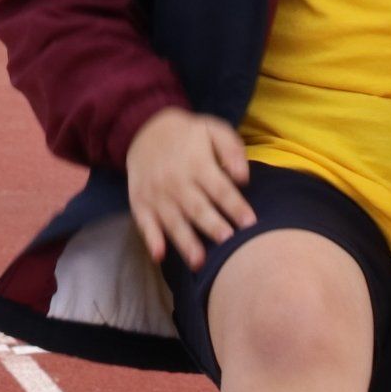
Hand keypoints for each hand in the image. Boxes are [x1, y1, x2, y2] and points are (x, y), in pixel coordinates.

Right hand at [125, 107, 252, 266]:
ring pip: (173, 221)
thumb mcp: (212, 130)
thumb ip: (231, 149)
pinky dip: (151, 240)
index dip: (234, 205)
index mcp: (196, 163)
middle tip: (228, 243)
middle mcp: (175, 181)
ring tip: (199, 262)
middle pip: (197, 208)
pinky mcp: (140, 203)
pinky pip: (145, 224)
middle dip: (213, 226)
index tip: (250, 222)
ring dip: (185, 242)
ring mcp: (156, 194)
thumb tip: (243, 177)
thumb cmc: (188, 135)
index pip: (219, 188)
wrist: (143, 128)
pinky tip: (159, 256)